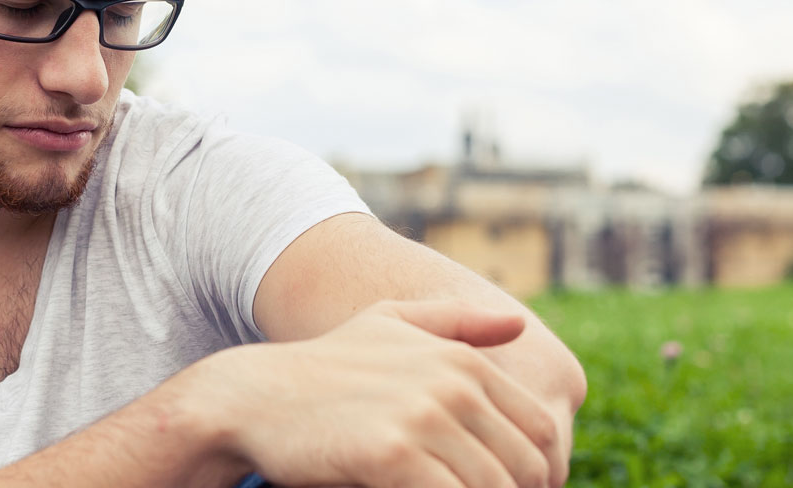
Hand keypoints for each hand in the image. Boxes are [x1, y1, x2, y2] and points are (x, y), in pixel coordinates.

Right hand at [206, 300, 563, 487]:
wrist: (252, 398)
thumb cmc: (323, 366)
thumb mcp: (387, 324)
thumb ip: (456, 321)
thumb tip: (517, 323)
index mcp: (462, 361)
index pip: (540, 431)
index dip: (534, 472)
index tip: (504, 486)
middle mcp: (452, 384)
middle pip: (526, 468)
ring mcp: (423, 418)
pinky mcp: (393, 455)